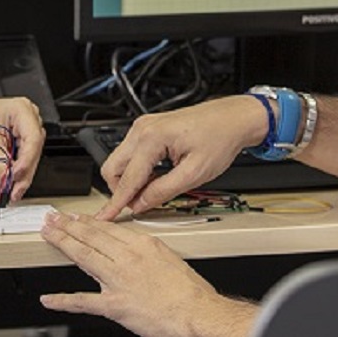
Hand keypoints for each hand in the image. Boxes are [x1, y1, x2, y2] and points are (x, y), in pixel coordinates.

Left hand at [0, 95, 45, 201]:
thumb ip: (0, 161)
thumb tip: (8, 180)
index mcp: (22, 110)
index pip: (33, 139)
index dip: (26, 161)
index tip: (15, 175)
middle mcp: (28, 118)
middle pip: (33, 151)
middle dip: (21, 174)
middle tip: (12, 190)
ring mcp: (25, 128)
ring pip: (29, 158)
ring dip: (17, 176)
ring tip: (7, 189)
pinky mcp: (20, 139)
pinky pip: (22, 158)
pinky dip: (13, 171)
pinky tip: (6, 181)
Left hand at [39, 211, 225, 336]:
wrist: (200, 315)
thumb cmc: (192, 293)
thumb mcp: (171, 260)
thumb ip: (149, 254)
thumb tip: (136, 253)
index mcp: (144, 244)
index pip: (109, 228)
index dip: (88, 222)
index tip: (76, 217)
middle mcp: (129, 258)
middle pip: (91, 236)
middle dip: (68, 226)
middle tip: (53, 219)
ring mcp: (119, 280)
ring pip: (83, 256)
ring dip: (62, 244)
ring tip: (48, 236)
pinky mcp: (115, 305)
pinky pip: (83, 301)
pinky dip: (64, 300)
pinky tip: (49, 298)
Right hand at [96, 96, 265, 219]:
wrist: (232, 119)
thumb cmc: (219, 138)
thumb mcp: (194, 173)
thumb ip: (163, 191)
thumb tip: (141, 204)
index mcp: (152, 138)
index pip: (127, 179)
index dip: (116, 203)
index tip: (105, 217)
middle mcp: (142, 129)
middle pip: (112, 168)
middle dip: (121, 190)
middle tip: (141, 203)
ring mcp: (142, 127)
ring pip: (118, 161)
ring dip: (130, 181)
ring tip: (155, 188)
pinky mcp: (147, 129)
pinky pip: (130, 154)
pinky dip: (137, 170)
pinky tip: (156, 177)